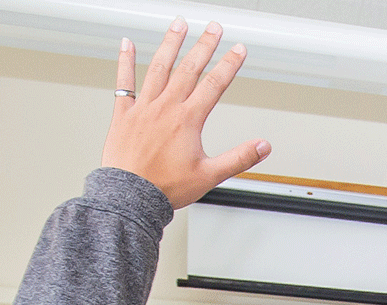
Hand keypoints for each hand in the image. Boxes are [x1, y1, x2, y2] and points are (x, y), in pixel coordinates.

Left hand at [101, 19, 270, 208]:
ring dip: (170, 44)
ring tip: (179, 25)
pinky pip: (124, 82)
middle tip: (214, 28)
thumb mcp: (210, 176)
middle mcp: (165, 108)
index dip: (229, 65)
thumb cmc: (166, 188)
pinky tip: (127, 44)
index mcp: (187, 120)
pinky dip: (125, 61)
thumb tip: (262, 147)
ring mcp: (143, 108)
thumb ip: (238, 158)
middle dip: (204, 46)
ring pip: (158, 68)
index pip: (214, 85)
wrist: (131, 196)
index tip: (238, 50)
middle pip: (189, 68)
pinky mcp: (124, 115)